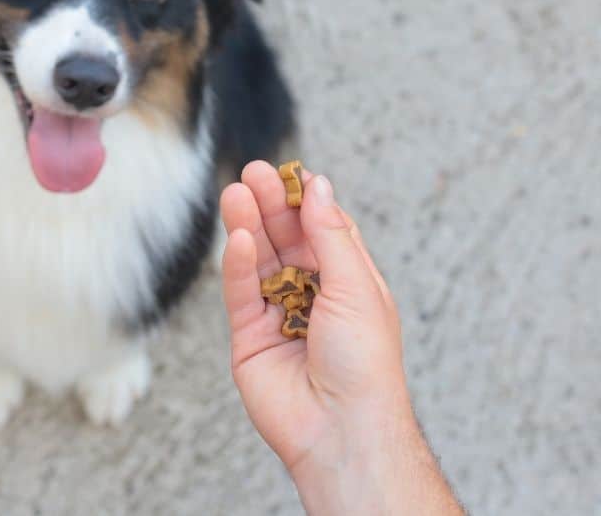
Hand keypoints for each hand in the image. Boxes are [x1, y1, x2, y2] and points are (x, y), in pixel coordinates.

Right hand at [221, 162, 461, 515]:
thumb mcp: (356, 286)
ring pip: (258, 261)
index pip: (323, 229)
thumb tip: (320, 186)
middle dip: (271, 206)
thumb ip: (330, 234)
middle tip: (252, 173)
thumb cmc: (365, 364)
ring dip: (247, 225)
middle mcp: (313, 296)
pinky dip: (236, 263)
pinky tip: (236, 236)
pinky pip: (240, 292)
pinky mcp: (249, 338)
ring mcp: (279, 316)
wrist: (341, 428)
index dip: (306, 200)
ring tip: (235, 192)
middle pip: (286, 239)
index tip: (290, 171)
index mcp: (349, 283)